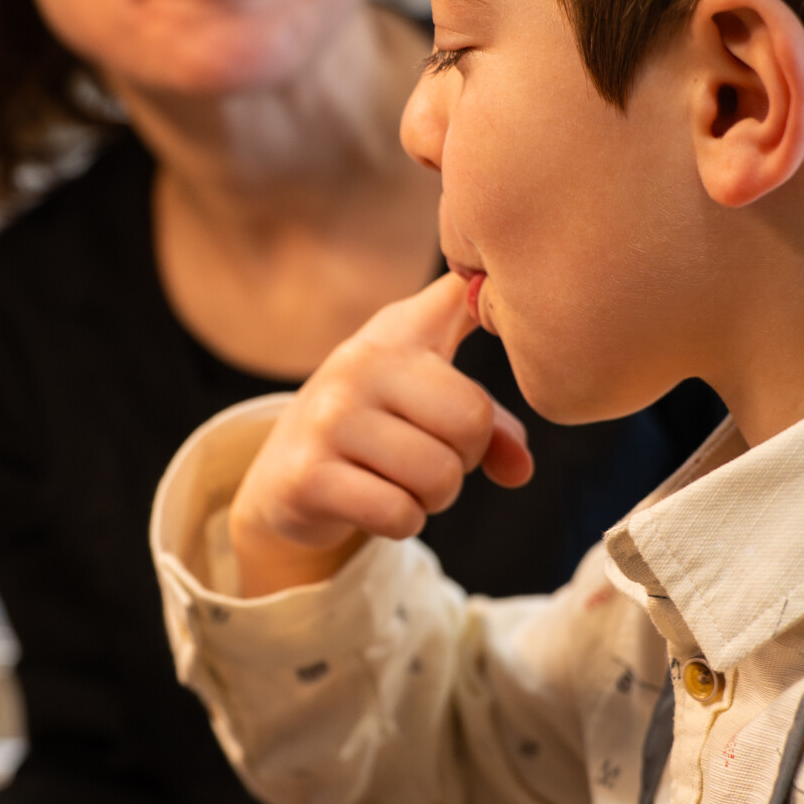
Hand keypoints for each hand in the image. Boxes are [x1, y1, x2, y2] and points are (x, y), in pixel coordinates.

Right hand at [229, 272, 532, 596]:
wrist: (282, 477)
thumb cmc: (377, 432)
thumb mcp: (431, 405)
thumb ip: (489, 423)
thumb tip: (520, 470)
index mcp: (396, 333)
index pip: (460, 296)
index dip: (496, 306)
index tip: (496, 281)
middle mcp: (359, 363)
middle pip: (471, 420)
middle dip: (466, 458)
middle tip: (431, 457)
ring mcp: (329, 417)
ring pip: (439, 476)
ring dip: (433, 497)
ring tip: (400, 481)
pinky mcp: (308, 474)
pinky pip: (400, 513)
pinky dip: (403, 522)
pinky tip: (375, 503)